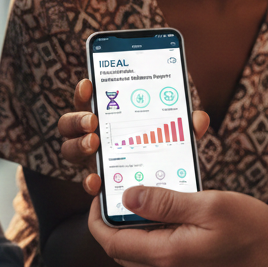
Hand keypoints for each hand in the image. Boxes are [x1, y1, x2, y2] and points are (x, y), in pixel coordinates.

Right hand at [58, 80, 209, 196]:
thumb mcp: (175, 131)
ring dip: (78, 145)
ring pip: (70, 150)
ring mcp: (94, 158)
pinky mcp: (100, 181)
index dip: (84, 91)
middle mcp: (94, 134)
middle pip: (69, 124)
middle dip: (77, 119)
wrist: (165, 182)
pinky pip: (87, 182)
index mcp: (108, 114)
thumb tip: (198, 118)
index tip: (88, 84)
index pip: (89, 98)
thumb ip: (183, 124)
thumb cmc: (162, 144)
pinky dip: (90, 181)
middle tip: (93, 120)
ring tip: (95, 142)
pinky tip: (97, 181)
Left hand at [87, 187, 267, 266]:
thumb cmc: (258, 238)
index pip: (112, 243)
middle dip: (117, 223)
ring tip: (155, 199)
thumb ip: (167, 203)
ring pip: (145, 258)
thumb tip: (129, 197)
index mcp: (169, 258)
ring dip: (141, 232)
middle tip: (125, 191)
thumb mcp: (212, 206)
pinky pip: (165, 265)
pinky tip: (180, 220)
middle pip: (124, 252)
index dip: (98, 218)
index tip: (100, 195)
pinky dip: (161, 242)